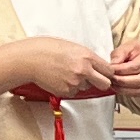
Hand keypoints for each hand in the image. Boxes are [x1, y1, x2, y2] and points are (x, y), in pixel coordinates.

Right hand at [0, 34, 121, 100]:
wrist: (30, 59)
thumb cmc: (47, 49)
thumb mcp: (72, 47)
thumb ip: (87, 57)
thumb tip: (97, 65)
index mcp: (87, 57)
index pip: (108, 70)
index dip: (107, 72)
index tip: (104, 73)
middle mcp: (83, 71)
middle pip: (104, 84)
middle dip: (101, 83)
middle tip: (94, 79)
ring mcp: (75, 83)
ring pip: (86, 88)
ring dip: (81, 83)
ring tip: (66, 73)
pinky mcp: (66, 91)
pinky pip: (74, 92)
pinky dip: (69, 88)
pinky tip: (60, 78)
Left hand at [106, 35, 139, 101]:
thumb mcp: (128, 46)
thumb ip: (119, 54)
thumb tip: (111, 65)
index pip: (135, 67)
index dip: (120, 70)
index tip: (110, 70)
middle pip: (139, 80)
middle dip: (121, 80)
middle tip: (110, 78)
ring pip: (139, 89)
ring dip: (123, 88)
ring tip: (113, 83)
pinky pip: (139, 93)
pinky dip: (127, 92)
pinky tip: (119, 88)